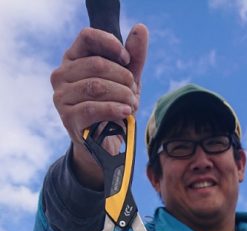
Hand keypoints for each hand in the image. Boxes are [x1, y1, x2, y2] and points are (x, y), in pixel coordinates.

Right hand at [50, 24, 148, 184]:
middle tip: (133, 92)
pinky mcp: (68, 118)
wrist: (104, 144)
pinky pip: (93, 108)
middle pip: (96, 64)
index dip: (111, 45)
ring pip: (96, 86)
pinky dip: (114, 109)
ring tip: (132, 104)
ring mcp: (62, 96)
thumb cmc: (113, 106)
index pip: (88, 37)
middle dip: (123, 78)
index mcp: (73, 59)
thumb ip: (134, 57)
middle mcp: (62, 74)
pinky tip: (125, 111)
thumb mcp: (126, 80)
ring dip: (121, 94)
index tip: (127, 59)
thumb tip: (141, 29)